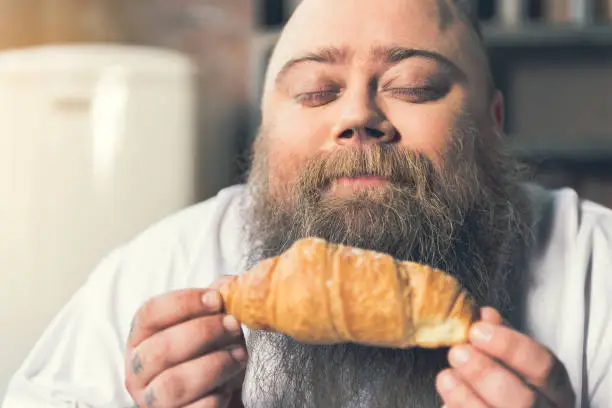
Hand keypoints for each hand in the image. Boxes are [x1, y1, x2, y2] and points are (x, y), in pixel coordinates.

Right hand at [125, 277, 246, 407]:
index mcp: (141, 339)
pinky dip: (216, 397)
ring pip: (174, 384)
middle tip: (233, 326)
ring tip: (239, 356)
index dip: (183, 302)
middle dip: (203, 333)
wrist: (219, 399)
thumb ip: (215, 301)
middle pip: (160, 349)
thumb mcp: (211, 325)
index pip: (149, 313)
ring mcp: (152, 402)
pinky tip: (228, 387)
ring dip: (214, 365)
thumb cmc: (209, 356)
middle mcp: (138, 372)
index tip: (216, 298)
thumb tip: (226, 285)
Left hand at [436, 307, 575, 407]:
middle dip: (486, 374)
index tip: (476, 331)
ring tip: (445, 377)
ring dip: (467, 398)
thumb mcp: (518, 363)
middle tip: (457, 353)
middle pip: (523, 400)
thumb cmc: (516, 388)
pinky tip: (446, 403)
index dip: (511, 347)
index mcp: (557, 390)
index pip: (545, 366)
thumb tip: (485, 315)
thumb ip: (502, 339)